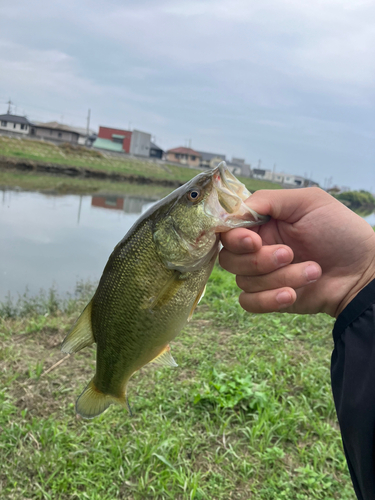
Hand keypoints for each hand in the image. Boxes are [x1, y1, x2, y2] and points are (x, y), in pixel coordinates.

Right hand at [219, 188, 374, 316]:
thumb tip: (234, 212)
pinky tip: (293, 295)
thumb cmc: (340, 231)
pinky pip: (248, 302)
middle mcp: (258, 247)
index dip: (235, 238)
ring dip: (279, 278)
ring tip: (312, 270)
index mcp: (262, 223)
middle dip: (258, 260)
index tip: (254, 241)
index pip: (228, 230)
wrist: (364, 272)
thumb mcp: (307, 202)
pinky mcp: (269, 298)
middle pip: (229, 258)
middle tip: (289, 254)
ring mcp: (262, 275)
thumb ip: (267, 200)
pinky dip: (268, 299)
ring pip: (243, 281)